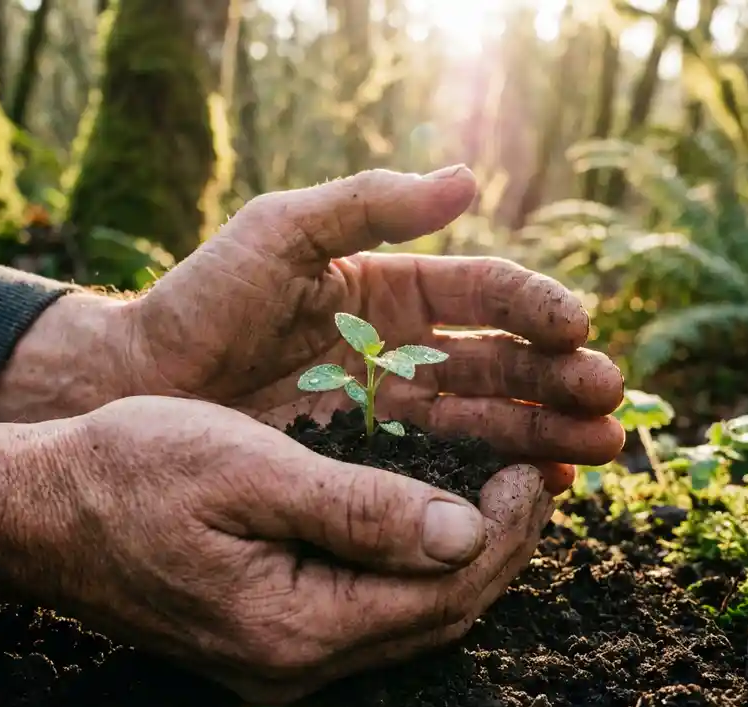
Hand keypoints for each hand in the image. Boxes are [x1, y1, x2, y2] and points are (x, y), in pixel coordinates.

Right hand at [0, 397, 554, 702]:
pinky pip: (373, 611)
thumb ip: (357, 509)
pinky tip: (431, 522)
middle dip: (501, 548)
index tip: (533, 469)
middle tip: (535, 479)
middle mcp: (296, 661)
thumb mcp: (248, 469)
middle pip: (439, 615)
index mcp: (294, 623)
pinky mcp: (269, 635)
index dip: (505, 531)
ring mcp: (281, 657)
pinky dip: (417, 566)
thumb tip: (463, 534)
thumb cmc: (132, 472)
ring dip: (466, 559)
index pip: (443, 592)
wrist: (41, 511)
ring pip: (412, 618)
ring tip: (502, 495)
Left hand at [123, 167, 624, 489]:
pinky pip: (447, 466)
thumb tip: (467, 180)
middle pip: (501, 361)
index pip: (482, 293)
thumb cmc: (204, 298)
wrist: (138, 384)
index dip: (534, 306)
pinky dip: (497, 474)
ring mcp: (393, 410)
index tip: (577, 326)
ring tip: (599, 450)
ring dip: (546, 432)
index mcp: (392, 289)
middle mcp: (405, 349)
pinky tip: (543, 486)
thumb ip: (367, 206)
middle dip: (557, 379)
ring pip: (488, 418)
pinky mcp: (373, 462)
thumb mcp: (280, 232)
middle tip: (608, 399)